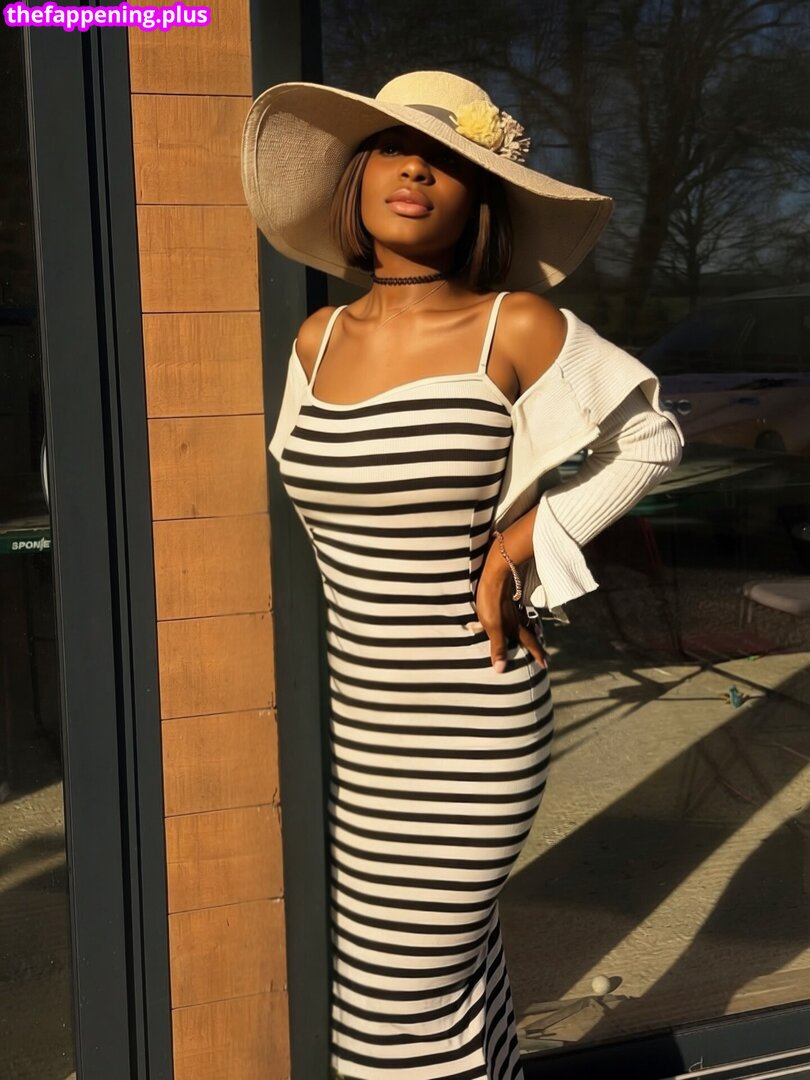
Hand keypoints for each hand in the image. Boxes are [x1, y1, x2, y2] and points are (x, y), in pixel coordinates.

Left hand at [471, 557, 547, 671]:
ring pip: (525, 622)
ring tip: (537, 637)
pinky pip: (518, 612)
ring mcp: (513, 608)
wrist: (497, 573)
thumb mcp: (492, 626)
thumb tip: (501, 670)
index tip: (546, 665)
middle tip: (546, 655)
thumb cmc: (492, 601)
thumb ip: (497, 647)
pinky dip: (522, 618)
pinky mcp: (508, 598)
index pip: (529, 643)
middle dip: (537, 645)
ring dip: (531, 631)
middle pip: (530, 634)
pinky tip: (519, 615)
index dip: (536, 654)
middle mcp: (517, 619)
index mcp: (515, 627)